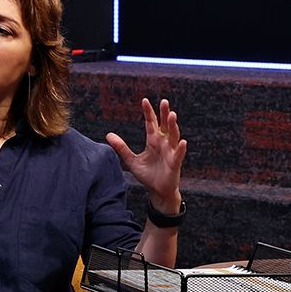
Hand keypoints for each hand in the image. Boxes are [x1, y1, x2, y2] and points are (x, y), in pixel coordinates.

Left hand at [105, 97, 185, 215]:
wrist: (157, 191)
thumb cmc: (147, 175)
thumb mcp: (131, 160)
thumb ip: (121, 147)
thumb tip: (108, 135)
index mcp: (153, 141)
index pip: (151, 123)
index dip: (149, 112)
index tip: (144, 100)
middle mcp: (163, 144)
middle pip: (165, 125)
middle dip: (165, 114)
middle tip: (164, 101)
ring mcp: (171, 153)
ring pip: (173, 136)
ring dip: (173, 126)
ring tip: (172, 115)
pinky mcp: (175, 164)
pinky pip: (179, 155)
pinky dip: (181, 148)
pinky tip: (182, 142)